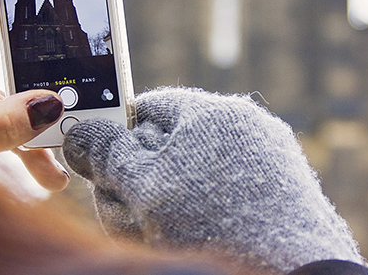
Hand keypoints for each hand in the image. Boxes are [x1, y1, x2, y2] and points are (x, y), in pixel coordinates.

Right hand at [62, 87, 364, 273]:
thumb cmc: (212, 227)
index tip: (103, 169)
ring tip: (163, 233)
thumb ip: (106, 154)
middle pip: (173, 142)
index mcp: (213, 112)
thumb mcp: (144, 189)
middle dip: (142, 177)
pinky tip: (199, 236)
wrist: (289, 273)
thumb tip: (78, 131)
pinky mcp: (284, 189)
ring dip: (169, 200)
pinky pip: (230, 191)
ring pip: (198, 173)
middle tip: (132, 213)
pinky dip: (206, 211)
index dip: (118, 138)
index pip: (149, 108)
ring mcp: (271, 157)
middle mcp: (246, 125)